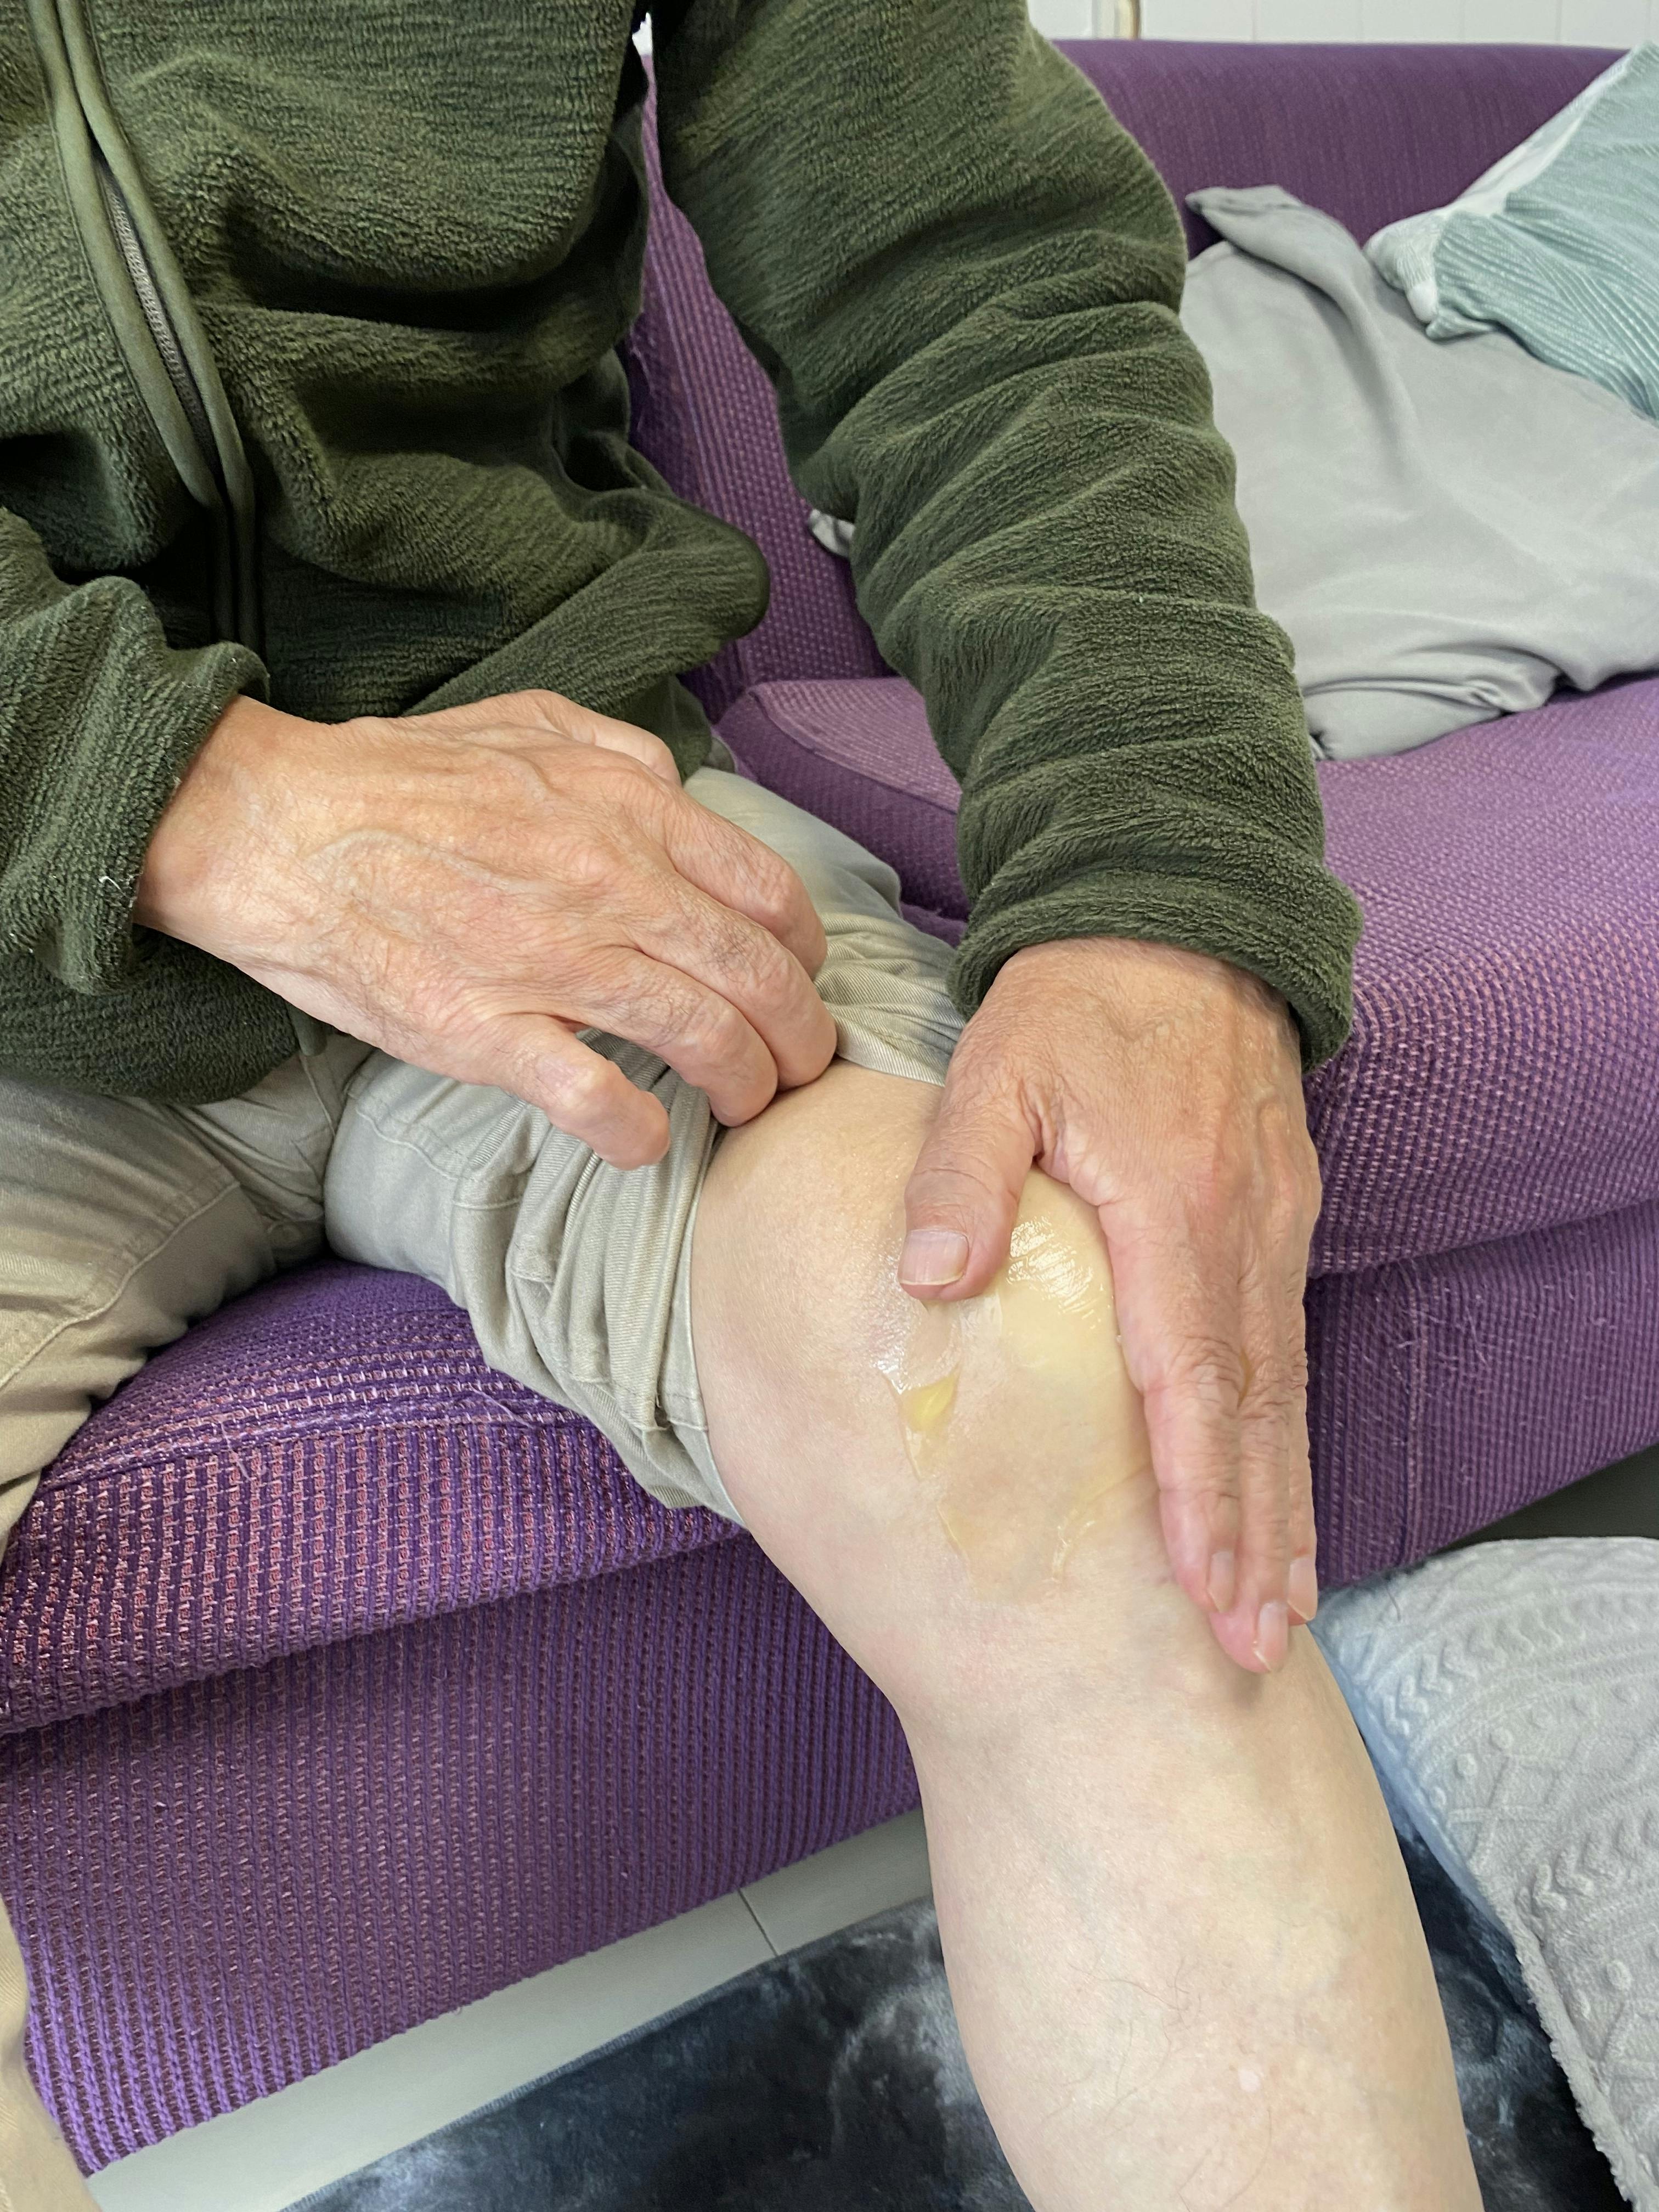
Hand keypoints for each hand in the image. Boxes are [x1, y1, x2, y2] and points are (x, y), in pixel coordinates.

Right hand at [136, 689, 836, 1164]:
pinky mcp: (487, 1033)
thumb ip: (622, 751)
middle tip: (801, 1069)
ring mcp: (551, 962)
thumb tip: (684, 788)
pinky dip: (641, 1133)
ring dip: (747, 1087)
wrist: (275, 828)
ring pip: (706, 1039)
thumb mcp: (527, 721)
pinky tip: (645, 1139)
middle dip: (802, 1037)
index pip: (770, 894)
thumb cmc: (396, 778)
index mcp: (628, 809)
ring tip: (745, 1106)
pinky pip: (600, 1100)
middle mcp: (609, 884)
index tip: (797, 982)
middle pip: (759, 977)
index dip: (804, 953)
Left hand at [898, 936, 1322, 1674]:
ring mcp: (1271, 1231)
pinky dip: (1286, 1438)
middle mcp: (1240, 1236)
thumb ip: (961, 1174)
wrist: (1176, 919)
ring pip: (1284, 1394)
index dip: (1196, 1489)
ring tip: (1279, 1608)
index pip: (1188, 1378)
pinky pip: (1286, 1353)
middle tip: (1254, 1646)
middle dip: (1254, 1534)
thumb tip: (933, 1282)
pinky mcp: (1278, 1222)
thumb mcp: (996, 1068)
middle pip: (1255, 1412)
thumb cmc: (1076, 1002)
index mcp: (1171, 1209)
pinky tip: (1280, 1493)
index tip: (1199, 1584)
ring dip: (1283, 1503)